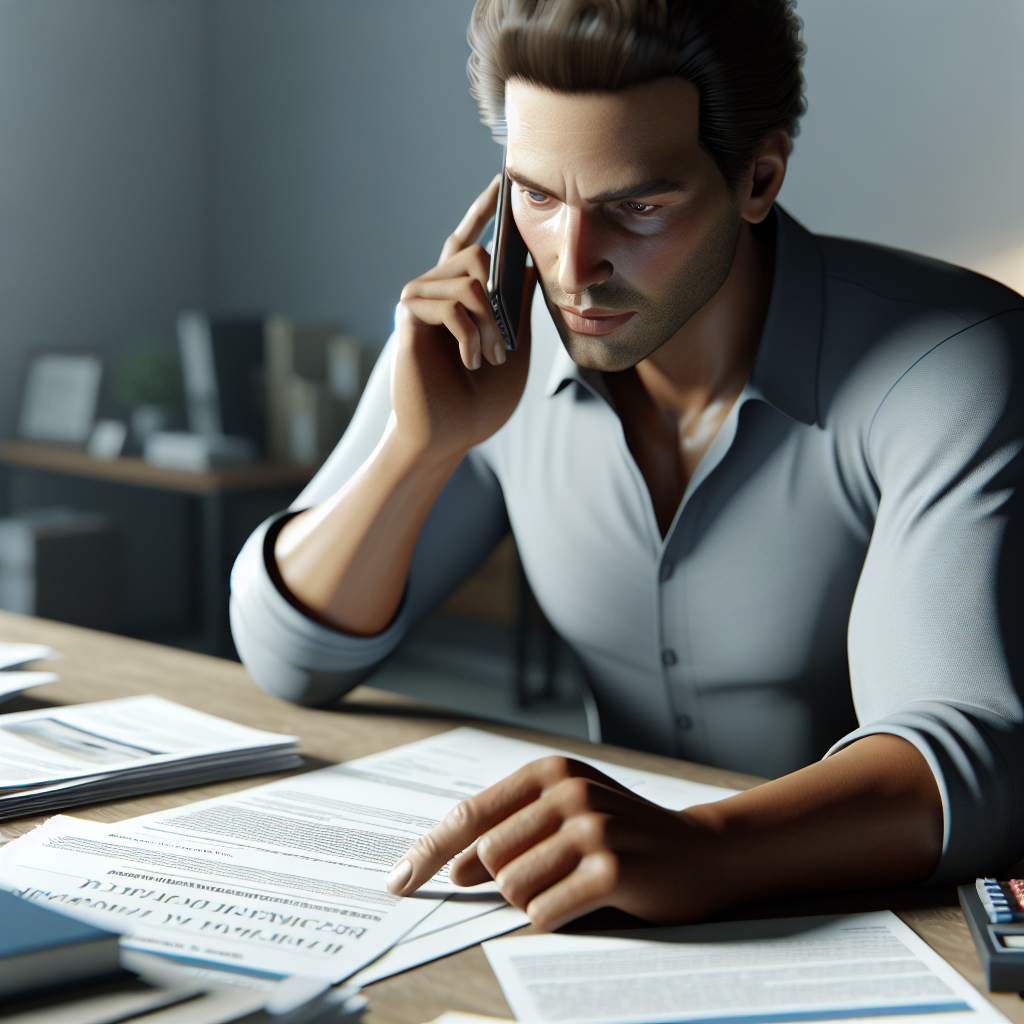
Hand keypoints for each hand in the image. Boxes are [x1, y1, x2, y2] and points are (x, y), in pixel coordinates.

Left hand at [385, 756, 723, 931]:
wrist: (700, 852)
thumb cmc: (623, 833)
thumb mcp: (565, 815)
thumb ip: (509, 831)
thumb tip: (452, 867)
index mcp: (550, 771)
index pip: (470, 813)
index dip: (427, 851)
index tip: (399, 880)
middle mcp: (569, 792)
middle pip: (488, 857)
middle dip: (503, 882)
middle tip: (548, 879)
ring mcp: (592, 828)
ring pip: (512, 887)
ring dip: (532, 900)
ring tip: (571, 886)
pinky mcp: (611, 869)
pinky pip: (544, 911)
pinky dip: (552, 917)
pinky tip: (582, 903)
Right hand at [392, 176, 536, 464]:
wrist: (447, 438)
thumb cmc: (477, 403)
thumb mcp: (513, 348)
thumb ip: (518, 307)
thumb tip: (531, 265)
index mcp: (459, 297)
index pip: (469, 241)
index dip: (482, 210)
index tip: (498, 180)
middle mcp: (434, 291)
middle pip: (475, 253)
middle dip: (501, 299)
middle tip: (505, 347)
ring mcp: (418, 302)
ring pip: (469, 279)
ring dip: (490, 323)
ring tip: (489, 360)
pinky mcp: (408, 318)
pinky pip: (451, 303)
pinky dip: (470, 335)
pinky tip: (469, 362)